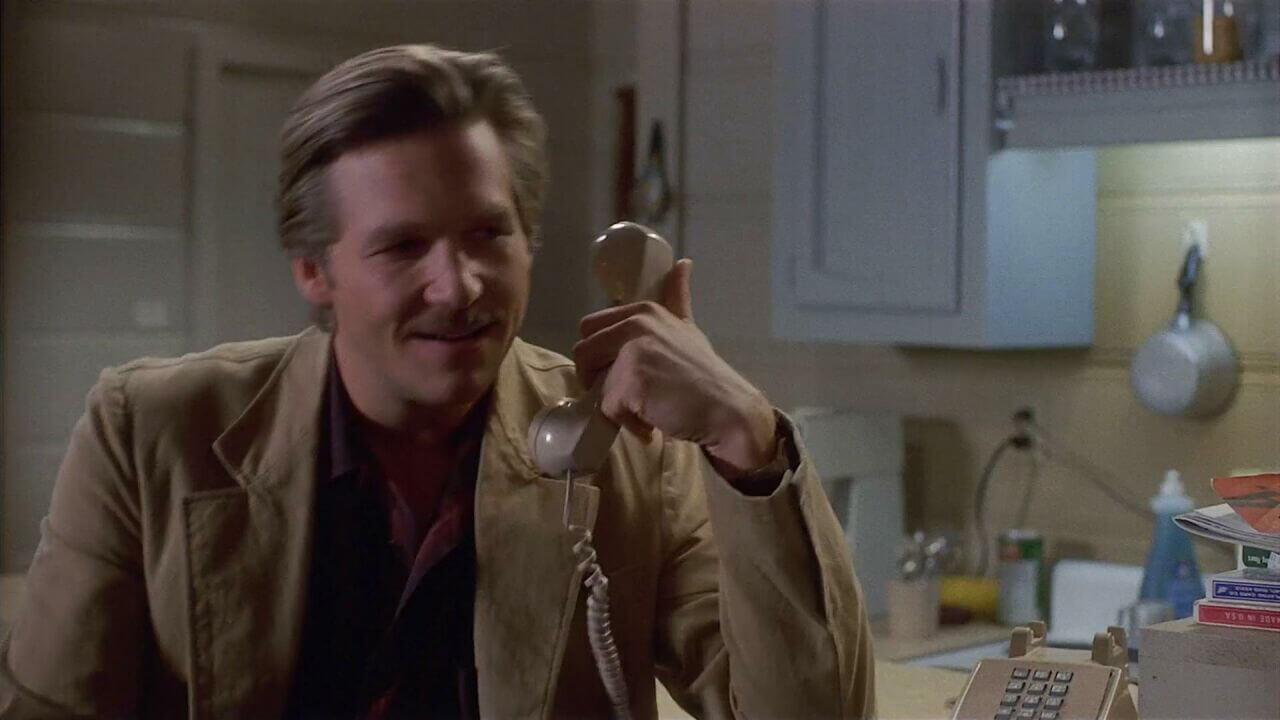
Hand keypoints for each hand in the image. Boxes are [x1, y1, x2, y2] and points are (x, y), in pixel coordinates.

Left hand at [573, 259, 777, 478]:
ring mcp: (632, 351)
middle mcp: (635, 324)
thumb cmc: (705, 375)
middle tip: (630, 395)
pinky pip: (609, 408)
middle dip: (597, 379)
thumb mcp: (687, 327)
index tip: (624, 373)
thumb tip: (683, 264)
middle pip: (583, 353)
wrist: (727, 410)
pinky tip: (652, 423)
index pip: (591, 327)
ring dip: (614, 404)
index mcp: (642, 311)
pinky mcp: (631, 381)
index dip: (600, 355)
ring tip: (647, 409)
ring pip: (594, 384)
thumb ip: (676, 298)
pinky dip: (628, 423)